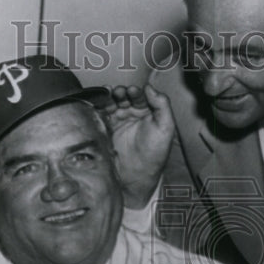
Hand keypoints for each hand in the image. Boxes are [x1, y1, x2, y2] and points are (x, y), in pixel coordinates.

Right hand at [102, 83, 173, 207]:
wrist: (136, 177)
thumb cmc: (154, 155)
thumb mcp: (165, 128)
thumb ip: (162, 105)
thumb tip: (150, 87)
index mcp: (148, 113)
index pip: (141, 96)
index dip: (136, 91)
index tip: (133, 91)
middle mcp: (133, 116)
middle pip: (124, 97)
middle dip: (121, 92)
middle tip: (120, 93)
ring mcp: (118, 122)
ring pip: (111, 103)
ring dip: (109, 97)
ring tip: (109, 95)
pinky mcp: (105, 129)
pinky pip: (100, 114)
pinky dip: (98, 106)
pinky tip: (98, 102)